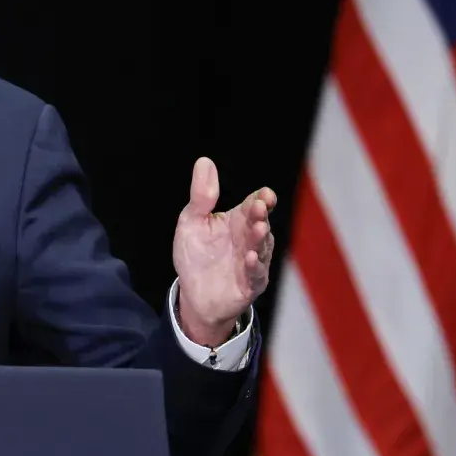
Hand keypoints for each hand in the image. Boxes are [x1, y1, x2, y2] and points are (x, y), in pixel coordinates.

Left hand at [172, 157, 276, 346]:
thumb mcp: (192, 221)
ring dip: (260, 238)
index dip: (262, 199)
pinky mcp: (250, 283)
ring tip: (258, 228)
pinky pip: (256, 274)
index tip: (264, 195)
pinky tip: (249, 258)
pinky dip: (254, 266)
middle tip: (260, 207)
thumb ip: (201, 195)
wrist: (194, 294)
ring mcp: (253, 261)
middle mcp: (249, 238)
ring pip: (262, 247)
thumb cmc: (195, 255)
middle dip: (261, 215)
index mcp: (238, 220)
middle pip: (260, 223)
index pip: (254, 204)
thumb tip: (204, 161)